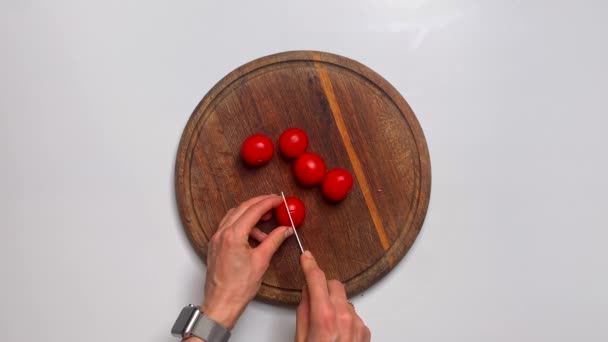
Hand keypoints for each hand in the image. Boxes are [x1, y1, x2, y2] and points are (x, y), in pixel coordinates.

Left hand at [201, 194, 292, 329]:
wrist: (222, 303)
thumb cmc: (238, 287)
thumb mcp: (262, 260)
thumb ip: (274, 240)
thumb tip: (285, 229)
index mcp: (233, 235)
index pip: (253, 210)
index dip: (268, 202)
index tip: (279, 199)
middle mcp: (221, 233)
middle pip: (242, 208)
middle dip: (260, 203)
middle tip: (274, 203)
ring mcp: (216, 239)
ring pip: (234, 215)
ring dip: (250, 215)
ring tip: (266, 224)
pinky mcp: (215, 245)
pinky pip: (229, 226)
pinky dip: (242, 225)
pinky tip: (254, 236)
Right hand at [296, 251, 370, 341]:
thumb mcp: (301, 338)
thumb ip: (304, 311)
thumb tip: (307, 292)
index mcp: (325, 317)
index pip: (316, 280)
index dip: (310, 265)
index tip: (307, 257)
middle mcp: (344, 317)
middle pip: (334, 285)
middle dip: (323, 288)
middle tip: (315, 301)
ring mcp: (357, 323)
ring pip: (344, 300)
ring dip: (335, 305)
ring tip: (327, 325)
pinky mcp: (364, 330)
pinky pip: (353, 314)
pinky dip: (344, 318)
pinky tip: (337, 333)